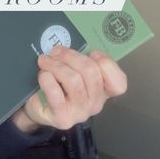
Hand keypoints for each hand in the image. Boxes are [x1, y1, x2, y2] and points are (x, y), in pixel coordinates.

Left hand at [11, 45, 126, 132]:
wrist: (40, 107)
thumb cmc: (59, 83)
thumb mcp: (73, 69)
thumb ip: (79, 58)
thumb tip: (70, 40)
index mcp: (103, 89)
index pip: (119, 83)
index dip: (107, 64)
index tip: (92, 52)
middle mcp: (96, 103)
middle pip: (91, 72)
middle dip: (70, 56)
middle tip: (55, 50)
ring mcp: (81, 112)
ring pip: (73, 80)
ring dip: (56, 65)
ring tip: (44, 60)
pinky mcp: (63, 118)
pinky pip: (56, 94)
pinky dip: (47, 79)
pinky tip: (43, 75)